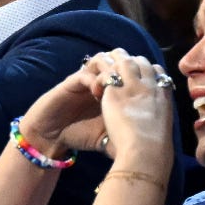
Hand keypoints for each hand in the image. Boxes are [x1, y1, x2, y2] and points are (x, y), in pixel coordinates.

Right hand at [18, 49, 174, 169]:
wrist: (52, 137)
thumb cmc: (81, 134)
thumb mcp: (110, 136)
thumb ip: (126, 132)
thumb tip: (151, 142)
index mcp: (114, 92)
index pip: (133, 76)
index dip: (143, 78)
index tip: (152, 89)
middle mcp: (101, 82)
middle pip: (121, 64)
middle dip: (130, 70)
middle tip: (137, 82)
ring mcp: (86, 80)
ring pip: (104, 62)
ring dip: (111, 71)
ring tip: (116, 86)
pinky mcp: (71, 82)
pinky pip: (86, 73)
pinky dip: (94, 80)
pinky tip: (99, 93)